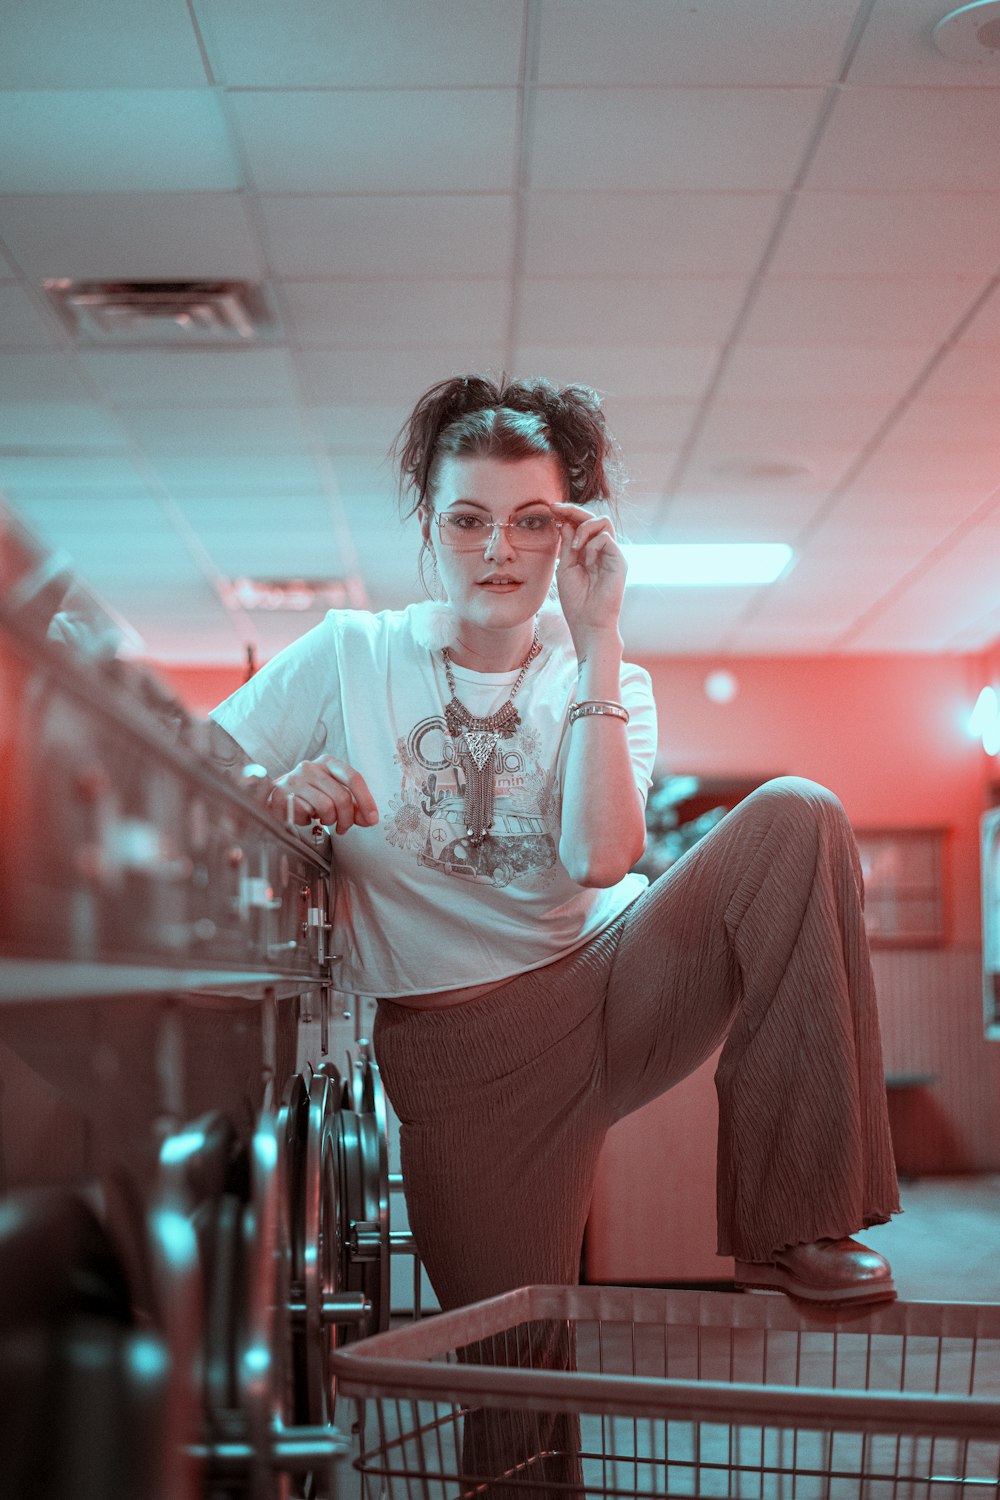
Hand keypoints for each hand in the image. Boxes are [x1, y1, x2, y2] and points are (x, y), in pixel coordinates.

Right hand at [268, 755, 378, 834]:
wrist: (277, 796)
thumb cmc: (310, 794)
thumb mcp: (333, 793)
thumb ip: (353, 804)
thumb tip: (369, 819)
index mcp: (328, 762)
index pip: (353, 778)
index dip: (366, 800)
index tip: (372, 818)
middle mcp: (311, 767)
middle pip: (342, 796)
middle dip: (347, 818)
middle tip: (343, 827)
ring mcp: (295, 779)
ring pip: (326, 807)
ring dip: (329, 820)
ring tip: (324, 820)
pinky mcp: (282, 794)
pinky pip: (306, 814)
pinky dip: (310, 821)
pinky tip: (307, 817)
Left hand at [551, 502, 626, 647]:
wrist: (588, 623)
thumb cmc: (576, 600)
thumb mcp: (566, 567)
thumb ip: (567, 545)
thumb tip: (565, 522)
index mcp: (589, 551)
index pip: (582, 523)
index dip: (568, 512)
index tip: (551, 508)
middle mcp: (603, 550)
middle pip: (594, 516)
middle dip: (574, 510)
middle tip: (556, 509)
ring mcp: (613, 554)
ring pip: (603, 521)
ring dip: (584, 528)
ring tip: (574, 547)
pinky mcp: (619, 561)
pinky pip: (606, 539)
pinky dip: (592, 545)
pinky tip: (586, 560)